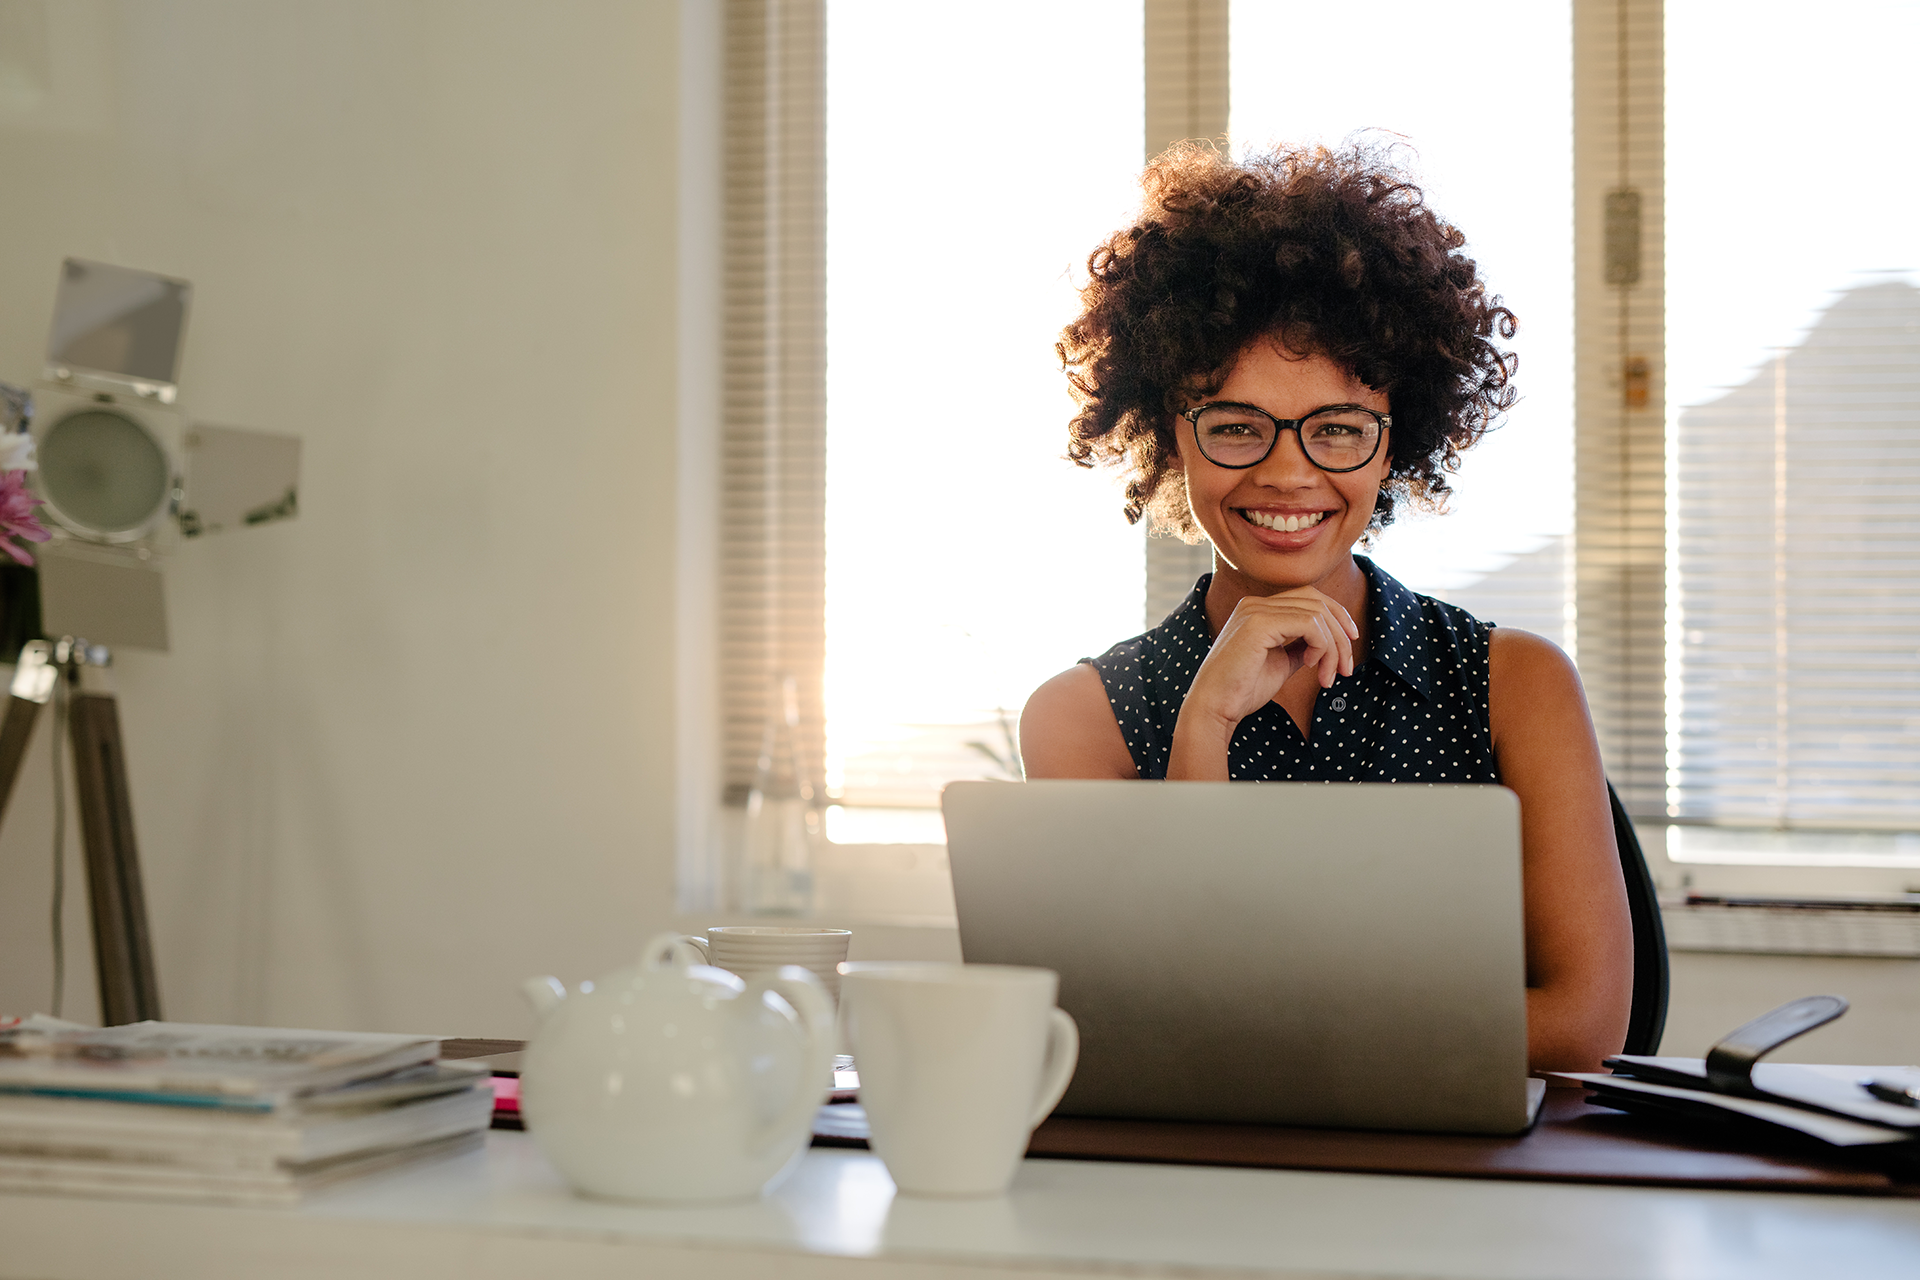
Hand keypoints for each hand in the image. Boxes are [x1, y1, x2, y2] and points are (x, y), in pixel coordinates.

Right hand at [1171, 588, 1358, 772]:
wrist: (1214, 708)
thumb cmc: (1242, 690)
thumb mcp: (1281, 663)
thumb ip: (1300, 648)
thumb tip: (1326, 644)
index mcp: (1258, 609)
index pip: (1309, 598)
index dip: (1337, 617)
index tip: (1350, 644)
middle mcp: (1255, 603)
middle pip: (1317, 601)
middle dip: (1341, 634)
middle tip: (1346, 669)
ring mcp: (1256, 610)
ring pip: (1317, 614)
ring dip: (1333, 648)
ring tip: (1328, 677)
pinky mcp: (1259, 623)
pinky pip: (1309, 625)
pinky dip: (1321, 647)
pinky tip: (1310, 668)